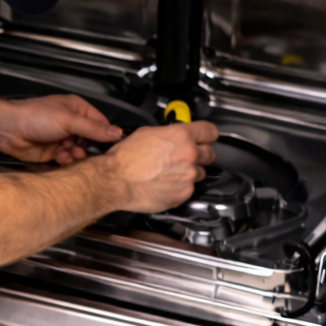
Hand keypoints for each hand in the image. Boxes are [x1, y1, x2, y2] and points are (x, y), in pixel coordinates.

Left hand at [0, 94, 122, 165]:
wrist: (9, 129)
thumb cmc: (36, 117)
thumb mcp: (68, 120)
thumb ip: (93, 128)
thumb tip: (117, 132)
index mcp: (76, 109)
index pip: (99, 123)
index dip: (105, 134)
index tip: (113, 146)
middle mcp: (71, 123)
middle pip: (90, 139)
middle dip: (90, 147)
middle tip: (89, 152)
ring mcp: (61, 138)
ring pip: (79, 150)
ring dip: (78, 155)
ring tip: (73, 155)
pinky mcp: (53, 152)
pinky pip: (67, 159)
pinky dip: (67, 160)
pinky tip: (62, 159)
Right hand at [101, 121, 218, 212]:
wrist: (115, 180)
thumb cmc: (125, 158)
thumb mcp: (146, 133)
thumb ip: (168, 134)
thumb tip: (173, 138)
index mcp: (181, 136)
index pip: (210, 131)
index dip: (206, 135)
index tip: (204, 138)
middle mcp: (190, 155)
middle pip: (209, 154)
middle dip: (199, 155)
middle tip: (184, 158)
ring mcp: (189, 176)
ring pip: (200, 173)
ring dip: (189, 173)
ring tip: (170, 174)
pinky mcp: (184, 193)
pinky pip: (189, 189)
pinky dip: (180, 187)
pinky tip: (165, 185)